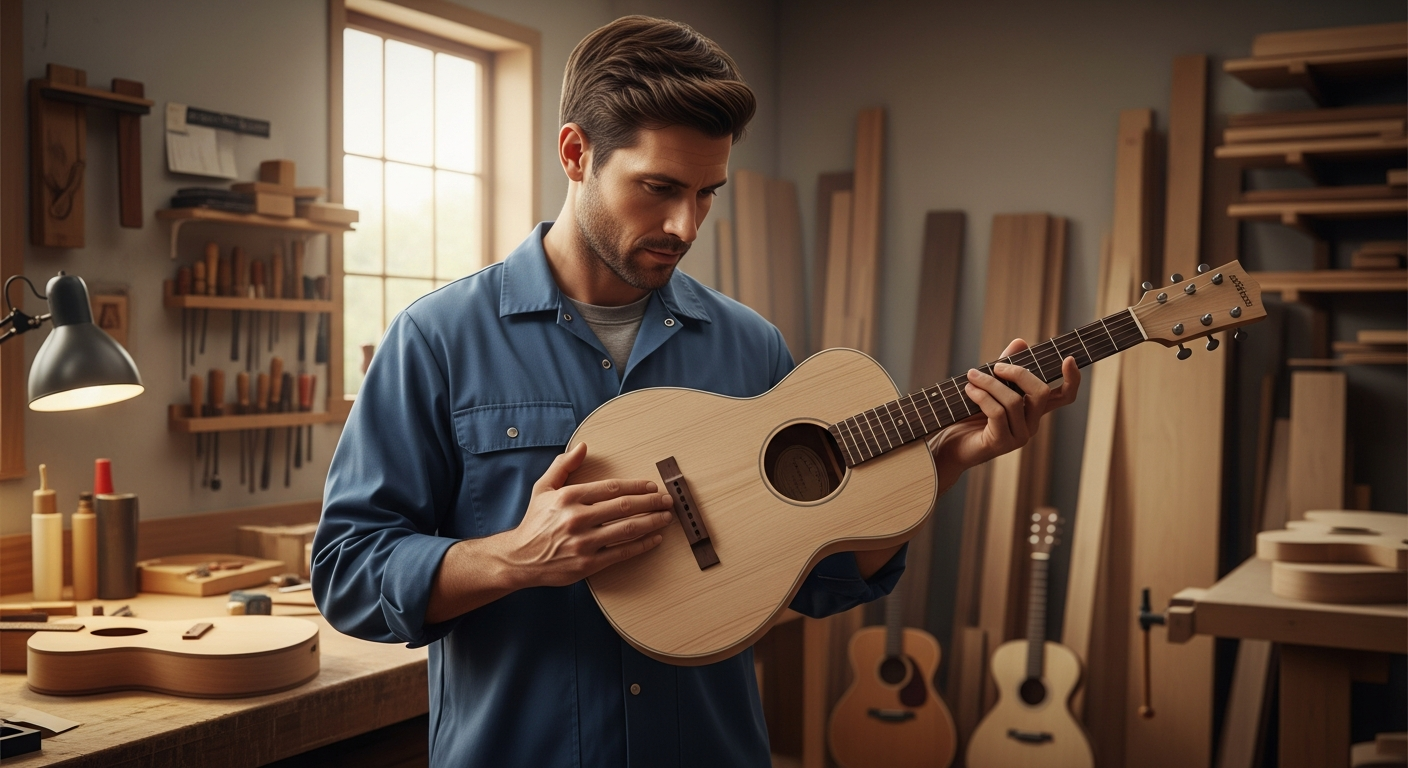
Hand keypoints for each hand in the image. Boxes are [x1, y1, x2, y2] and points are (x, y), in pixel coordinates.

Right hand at [502, 442, 675, 587]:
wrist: (519, 558)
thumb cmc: (534, 522)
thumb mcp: (543, 488)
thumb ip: (563, 466)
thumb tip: (582, 446)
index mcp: (568, 497)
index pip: (612, 488)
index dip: (636, 486)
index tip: (651, 486)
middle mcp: (576, 519)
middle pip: (624, 507)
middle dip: (651, 502)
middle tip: (667, 500)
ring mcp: (583, 543)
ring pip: (627, 529)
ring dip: (651, 522)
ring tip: (666, 517)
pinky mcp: (587, 564)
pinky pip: (621, 553)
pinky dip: (641, 545)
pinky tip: (654, 538)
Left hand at [927, 338, 1081, 490]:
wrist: (948, 445)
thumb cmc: (968, 415)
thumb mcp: (988, 387)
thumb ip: (1004, 367)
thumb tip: (1021, 342)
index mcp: (1033, 409)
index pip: (1064, 396)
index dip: (1072, 379)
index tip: (1068, 359)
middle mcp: (1032, 424)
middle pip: (1040, 393)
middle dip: (1018, 373)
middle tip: (995, 367)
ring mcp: (1019, 436)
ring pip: (1015, 401)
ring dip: (990, 384)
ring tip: (972, 377)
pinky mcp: (1001, 443)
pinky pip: (998, 413)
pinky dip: (982, 397)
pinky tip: (969, 390)